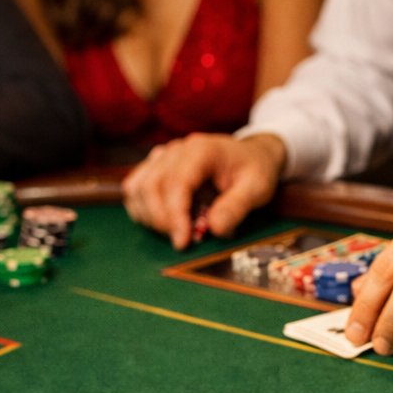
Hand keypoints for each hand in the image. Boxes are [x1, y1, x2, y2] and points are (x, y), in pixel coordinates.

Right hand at [122, 133, 284, 249]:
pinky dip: (143, 210)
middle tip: (184, 241)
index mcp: (201, 150)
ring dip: (150, 217)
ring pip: (137, 188)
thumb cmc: (254, 170)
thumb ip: (236, 207)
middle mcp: (175, 150)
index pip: (176, 183)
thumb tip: (213, 229)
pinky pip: (135, 188)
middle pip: (151, 187)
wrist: (251, 154)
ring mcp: (162, 157)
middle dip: (162, 221)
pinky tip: (166, 222)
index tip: (183, 242)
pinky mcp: (155, 167)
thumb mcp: (257, 188)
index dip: (174, 215)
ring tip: (177, 231)